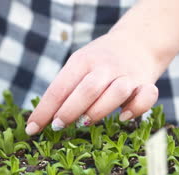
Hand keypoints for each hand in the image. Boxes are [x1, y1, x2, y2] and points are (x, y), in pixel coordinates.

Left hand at [26, 32, 166, 134]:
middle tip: (57, 126)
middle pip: (86, 90)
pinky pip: (146, 96)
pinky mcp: (146, 83)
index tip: (32, 129)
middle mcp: (105, 67)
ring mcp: (127, 75)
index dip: (44, 110)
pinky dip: (136, 108)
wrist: (138, 41)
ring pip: (116, 92)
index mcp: (82, 61)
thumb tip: (44, 119)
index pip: (59, 88)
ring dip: (98, 110)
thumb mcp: (78, 65)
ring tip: (85, 122)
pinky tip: (123, 117)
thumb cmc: (99, 62)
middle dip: (69, 111)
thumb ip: (66, 89)